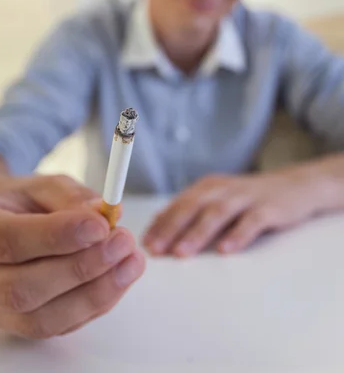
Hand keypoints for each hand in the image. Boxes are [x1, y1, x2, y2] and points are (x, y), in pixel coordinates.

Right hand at [0, 174, 144, 337]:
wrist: (4, 222)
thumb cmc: (23, 202)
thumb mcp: (45, 186)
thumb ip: (71, 197)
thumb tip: (102, 214)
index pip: (4, 240)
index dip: (54, 236)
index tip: (100, 225)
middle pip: (19, 289)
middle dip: (79, 269)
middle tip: (123, 242)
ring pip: (40, 319)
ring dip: (94, 293)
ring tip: (131, 261)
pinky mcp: (15, 326)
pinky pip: (58, 326)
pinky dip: (95, 304)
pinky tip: (119, 277)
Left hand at [143, 170, 322, 256]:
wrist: (295, 186)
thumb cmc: (249, 199)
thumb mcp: (218, 199)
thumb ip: (192, 211)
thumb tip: (158, 227)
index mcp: (207, 188)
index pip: (178, 204)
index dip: (160, 223)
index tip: (144, 244)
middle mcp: (223, 189)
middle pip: (193, 207)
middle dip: (171, 228)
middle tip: (156, 250)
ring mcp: (246, 197)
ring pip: (218, 213)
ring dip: (198, 233)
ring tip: (182, 252)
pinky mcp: (269, 208)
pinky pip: (251, 221)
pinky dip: (238, 234)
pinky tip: (226, 250)